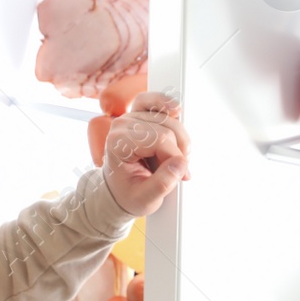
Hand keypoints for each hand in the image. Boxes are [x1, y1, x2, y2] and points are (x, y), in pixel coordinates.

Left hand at [102, 91, 190, 217]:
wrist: (118, 190)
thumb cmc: (128, 193)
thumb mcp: (144, 199)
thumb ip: (162, 184)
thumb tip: (180, 165)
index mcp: (118, 142)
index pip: (160, 140)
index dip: (176, 158)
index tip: (181, 175)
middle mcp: (123, 124)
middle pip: (167, 129)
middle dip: (178, 151)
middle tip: (176, 170)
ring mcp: (131, 117)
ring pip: (169, 119)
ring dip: (179, 139)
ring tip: (172, 158)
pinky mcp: (139, 114)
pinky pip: (155, 101)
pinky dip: (167, 104)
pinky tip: (176, 110)